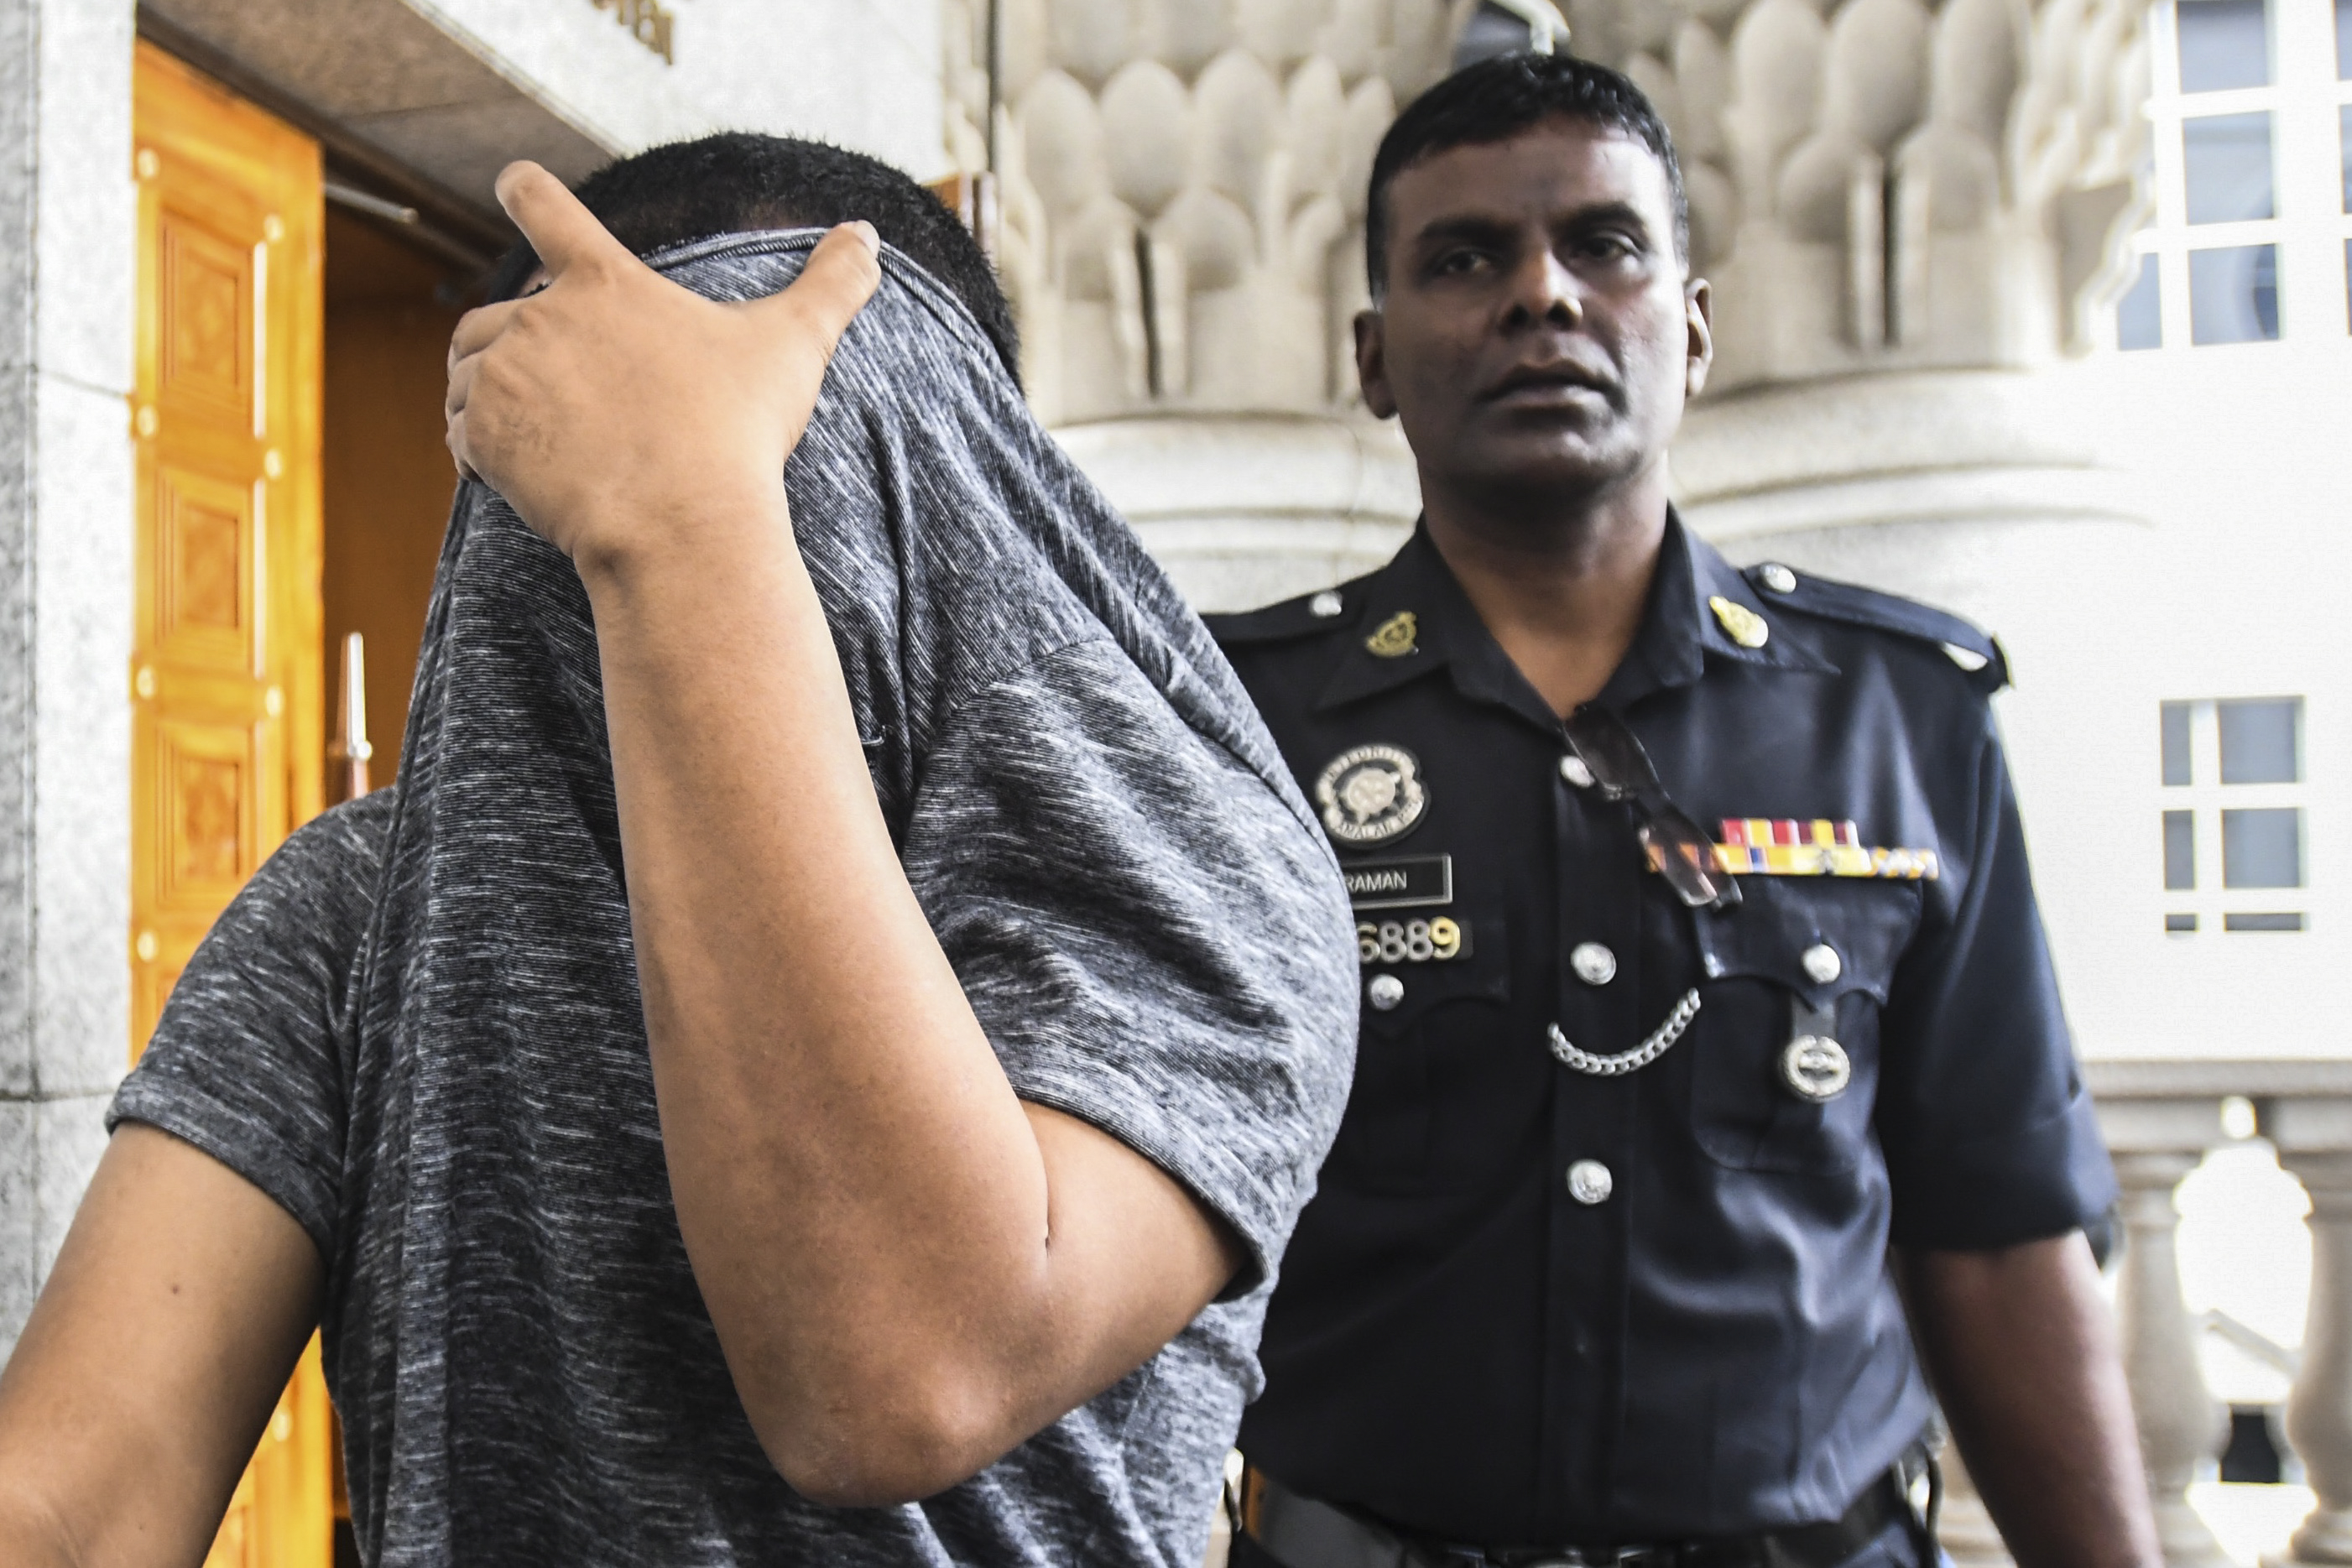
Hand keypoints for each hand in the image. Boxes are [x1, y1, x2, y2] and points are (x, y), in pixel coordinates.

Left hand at [444, 161, 880, 573]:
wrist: (682, 524)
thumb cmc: (737, 433)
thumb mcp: (793, 347)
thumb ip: (833, 283)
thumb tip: (871, 234)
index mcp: (605, 281)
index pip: (543, 204)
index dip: (524, 189)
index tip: (511, 181)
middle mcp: (541, 316)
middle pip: (497, 311)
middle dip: (517, 348)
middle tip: (567, 399)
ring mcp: (506, 374)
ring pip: (467, 371)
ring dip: (489, 396)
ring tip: (543, 438)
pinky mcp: (484, 434)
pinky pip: (461, 433)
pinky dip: (483, 453)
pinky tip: (526, 479)